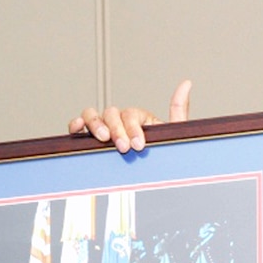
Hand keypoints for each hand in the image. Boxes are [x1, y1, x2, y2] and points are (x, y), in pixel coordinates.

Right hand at [68, 80, 192, 152]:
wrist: (152, 178)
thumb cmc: (161, 157)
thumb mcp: (174, 134)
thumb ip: (178, 109)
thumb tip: (186, 83)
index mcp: (138, 119)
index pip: (131, 114)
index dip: (133, 128)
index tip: (139, 145)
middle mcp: (119, 121)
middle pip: (111, 113)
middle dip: (117, 130)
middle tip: (124, 148)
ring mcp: (103, 128)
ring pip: (93, 114)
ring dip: (96, 125)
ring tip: (103, 140)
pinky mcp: (90, 139)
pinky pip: (78, 125)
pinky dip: (76, 124)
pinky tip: (78, 130)